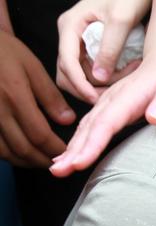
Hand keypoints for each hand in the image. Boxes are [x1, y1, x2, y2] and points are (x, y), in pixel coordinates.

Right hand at [0, 30, 75, 166]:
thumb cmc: (3, 51)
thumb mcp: (31, 66)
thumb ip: (50, 95)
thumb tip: (68, 121)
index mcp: (15, 97)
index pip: (40, 135)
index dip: (55, 149)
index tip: (67, 152)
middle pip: (22, 148)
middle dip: (42, 160)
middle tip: (56, 163)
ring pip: (4, 152)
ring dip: (23, 161)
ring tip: (38, 160)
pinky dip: (6, 154)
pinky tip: (17, 152)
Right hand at [50, 54, 155, 176]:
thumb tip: (153, 118)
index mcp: (130, 94)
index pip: (107, 122)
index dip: (92, 143)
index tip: (79, 162)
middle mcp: (116, 97)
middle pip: (91, 126)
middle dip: (73, 150)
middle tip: (58, 172)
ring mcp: (112, 101)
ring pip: (87, 125)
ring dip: (72, 147)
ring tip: (59, 168)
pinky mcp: (114, 105)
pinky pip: (92, 124)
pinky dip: (80, 139)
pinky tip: (72, 153)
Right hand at [56, 0, 150, 102]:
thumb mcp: (121, 20)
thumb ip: (110, 47)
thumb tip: (99, 77)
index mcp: (70, 25)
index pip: (67, 62)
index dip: (80, 85)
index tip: (96, 100)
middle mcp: (70, 34)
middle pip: (68, 73)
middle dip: (88, 89)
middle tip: (114, 96)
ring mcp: (78, 41)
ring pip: (80, 74)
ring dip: (99, 85)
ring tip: (126, 81)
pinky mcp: (90, 47)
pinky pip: (91, 70)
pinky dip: (106, 79)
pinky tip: (125, 75)